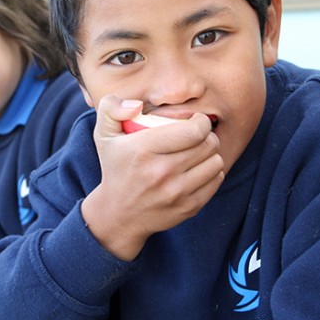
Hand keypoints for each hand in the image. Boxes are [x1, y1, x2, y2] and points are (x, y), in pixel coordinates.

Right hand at [81, 95, 223, 260]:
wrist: (118, 214)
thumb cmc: (115, 167)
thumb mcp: (103, 134)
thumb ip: (111, 107)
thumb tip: (137, 105)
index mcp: (143, 149)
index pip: (193, 130)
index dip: (201, 121)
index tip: (194, 121)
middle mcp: (161, 172)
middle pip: (208, 144)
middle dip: (207, 135)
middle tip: (197, 136)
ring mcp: (176, 193)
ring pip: (216, 162)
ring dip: (211, 154)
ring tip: (198, 152)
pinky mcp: (189, 207)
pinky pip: (216, 180)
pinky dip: (211, 172)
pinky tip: (199, 169)